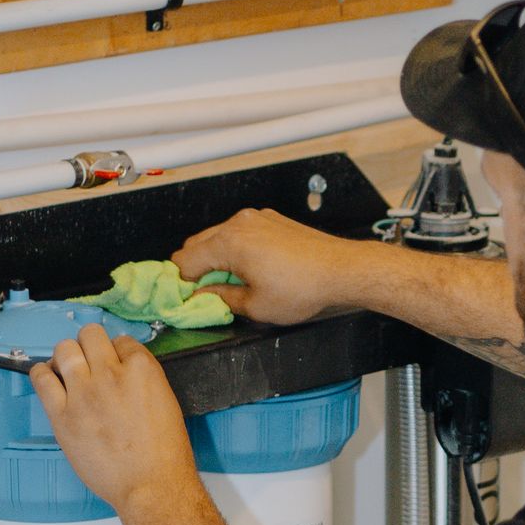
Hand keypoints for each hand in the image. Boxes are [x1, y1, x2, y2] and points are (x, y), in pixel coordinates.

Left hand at [31, 326, 198, 522]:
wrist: (150, 484)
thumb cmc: (164, 452)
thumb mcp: (165, 402)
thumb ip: (142, 380)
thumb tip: (123, 373)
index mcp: (142, 369)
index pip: (122, 340)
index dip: (117, 352)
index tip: (114, 363)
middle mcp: (110, 374)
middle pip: (90, 335)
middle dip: (90, 345)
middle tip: (90, 360)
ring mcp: (83, 393)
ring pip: (64, 349)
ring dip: (66, 355)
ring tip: (68, 369)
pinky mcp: (62, 414)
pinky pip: (41, 378)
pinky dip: (42, 373)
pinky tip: (49, 379)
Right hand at [172, 206, 362, 326]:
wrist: (341, 270)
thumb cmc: (304, 287)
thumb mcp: (255, 306)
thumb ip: (220, 299)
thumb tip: (203, 297)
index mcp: (229, 243)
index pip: (184, 260)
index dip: (182, 282)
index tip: (187, 296)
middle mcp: (240, 223)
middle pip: (196, 243)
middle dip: (196, 268)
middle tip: (206, 291)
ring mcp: (257, 218)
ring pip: (218, 236)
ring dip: (216, 257)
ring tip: (232, 281)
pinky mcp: (272, 220)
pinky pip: (241, 231)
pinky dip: (237, 248)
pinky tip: (251, 268)